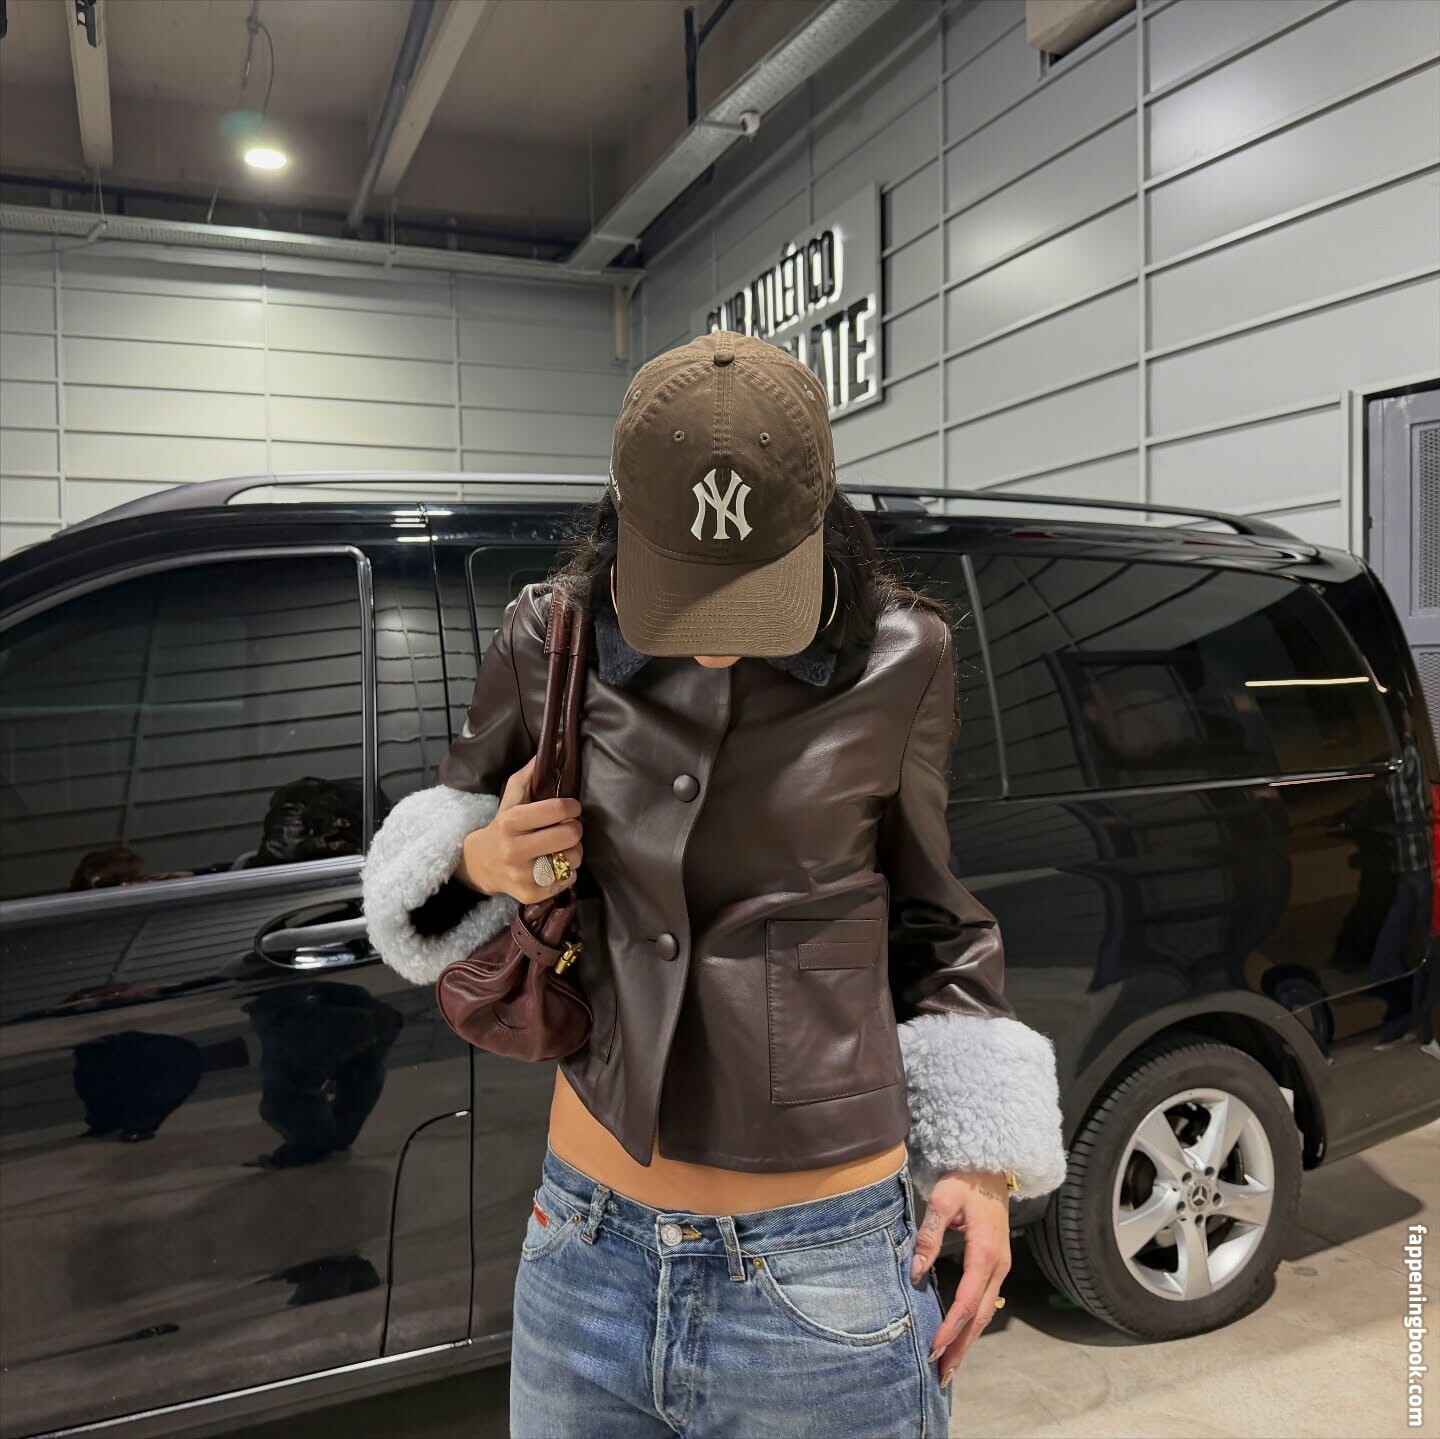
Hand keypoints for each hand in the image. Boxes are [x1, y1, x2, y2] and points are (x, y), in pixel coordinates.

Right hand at [460, 755, 583, 902]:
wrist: (479, 864)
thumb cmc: (502, 825)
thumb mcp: (511, 797)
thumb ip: (532, 772)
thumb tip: (559, 747)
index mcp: (510, 822)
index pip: (557, 810)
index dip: (572, 807)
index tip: (571, 808)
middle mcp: (514, 850)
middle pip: (570, 836)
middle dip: (575, 830)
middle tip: (569, 829)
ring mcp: (522, 876)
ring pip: (572, 860)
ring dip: (574, 852)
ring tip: (562, 848)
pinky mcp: (529, 895)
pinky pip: (568, 881)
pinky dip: (567, 873)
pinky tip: (554, 866)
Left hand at [909, 1168, 1011, 1389]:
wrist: (990, 1167)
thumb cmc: (965, 1180)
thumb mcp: (944, 1200)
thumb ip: (929, 1234)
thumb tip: (915, 1270)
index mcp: (985, 1253)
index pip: (967, 1301)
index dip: (951, 1328)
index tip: (933, 1347)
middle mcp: (998, 1266)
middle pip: (980, 1316)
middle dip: (961, 1346)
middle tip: (942, 1374)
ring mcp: (1000, 1267)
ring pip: (984, 1312)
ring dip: (967, 1339)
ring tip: (949, 1364)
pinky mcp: (996, 1265)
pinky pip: (985, 1301)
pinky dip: (972, 1323)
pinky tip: (959, 1335)